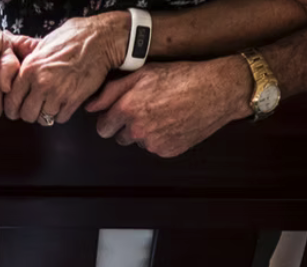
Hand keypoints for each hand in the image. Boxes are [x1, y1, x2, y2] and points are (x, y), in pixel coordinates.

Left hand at [4, 13, 127, 124]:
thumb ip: (27, 55)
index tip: (15, 111)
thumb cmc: (72, 38)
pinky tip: (63, 104)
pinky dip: (60, 114)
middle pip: (26, 115)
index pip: (11, 100)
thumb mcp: (43, 43)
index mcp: (29, 69)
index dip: (12, 109)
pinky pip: (60, 118)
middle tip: (34, 109)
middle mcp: (41, 83)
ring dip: (46, 114)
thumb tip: (13, 56)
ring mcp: (58, 93)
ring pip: (44, 119)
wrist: (99, 40)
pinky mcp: (73, 100)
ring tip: (50, 104)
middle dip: (29, 114)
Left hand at [87, 57, 252, 157]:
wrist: (215, 90)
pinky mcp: (167, 151)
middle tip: (145, 110)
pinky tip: (172, 122)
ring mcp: (153, 144)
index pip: (103, 128)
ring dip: (145, 132)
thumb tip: (91, 105)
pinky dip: (161, 138)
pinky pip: (156, 148)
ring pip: (139, 143)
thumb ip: (111, 91)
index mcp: (127, 110)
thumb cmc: (182, 78)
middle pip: (120, 138)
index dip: (111, 119)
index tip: (120, 113)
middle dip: (127, 127)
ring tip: (162, 113)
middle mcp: (138, 130)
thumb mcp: (142, 74)